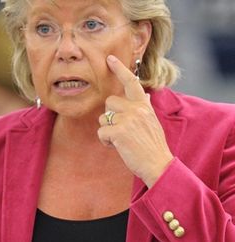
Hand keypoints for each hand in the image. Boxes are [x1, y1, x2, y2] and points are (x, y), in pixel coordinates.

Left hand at [97, 55, 172, 187]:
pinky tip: (117, 146)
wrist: (158, 164)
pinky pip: (101, 132)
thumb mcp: (152, 121)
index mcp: (143, 105)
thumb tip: (144, 95)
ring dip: (107, 129)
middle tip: (121, 130)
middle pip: (109, 102)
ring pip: (103, 117)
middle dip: (110, 115)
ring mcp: (128, 119)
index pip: (131, 82)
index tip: (110, 58)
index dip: (120, 69)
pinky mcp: (119, 131)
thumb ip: (144, 107)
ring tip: (121, 140)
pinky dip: (105, 141)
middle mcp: (136, 108)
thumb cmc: (152, 145)